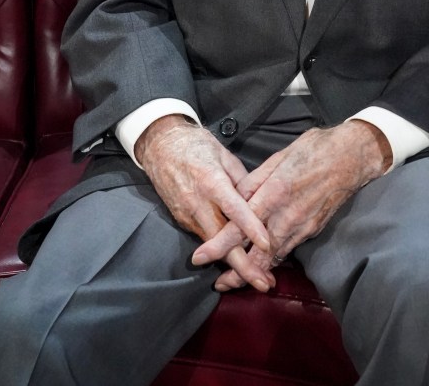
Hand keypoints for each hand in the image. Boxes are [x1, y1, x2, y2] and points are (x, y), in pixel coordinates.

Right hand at [136, 114, 274, 291]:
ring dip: (234, 264)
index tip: (268, 244)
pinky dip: (221, 253)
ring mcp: (187, 214)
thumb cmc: (196, 145)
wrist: (160, 145)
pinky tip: (238, 262)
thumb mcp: (224, 154)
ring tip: (258, 279)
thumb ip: (242, 180)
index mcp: (211, 181)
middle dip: (243, 265)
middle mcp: (198, 203)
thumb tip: (259, 200)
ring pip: (213, 245)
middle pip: (222, 241)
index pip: (234, 210)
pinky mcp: (182, 220)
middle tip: (264, 283)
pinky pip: (205, 238)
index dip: (251, 228)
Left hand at [192, 120, 391, 290]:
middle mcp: (289, 214)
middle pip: (258, 253)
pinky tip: (264, 266)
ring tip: (236, 281)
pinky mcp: (313, 229)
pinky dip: (274, 261)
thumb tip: (234, 197)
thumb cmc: (315, 149)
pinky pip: (289, 249)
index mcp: (276, 192)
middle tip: (219, 284)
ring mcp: (303, 225)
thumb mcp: (280, 157)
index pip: (241, 225)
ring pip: (275, 257)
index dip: (219, 244)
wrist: (352, 157)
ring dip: (255, 272)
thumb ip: (255, 180)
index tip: (200, 257)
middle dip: (237, 272)